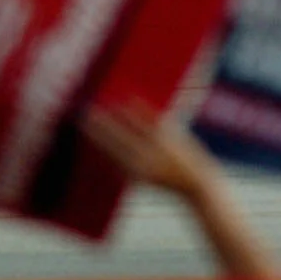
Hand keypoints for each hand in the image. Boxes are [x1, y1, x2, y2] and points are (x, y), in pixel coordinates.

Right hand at [81, 101, 213, 200]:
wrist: (197, 181)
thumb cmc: (164, 180)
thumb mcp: (141, 177)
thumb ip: (123, 166)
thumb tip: (102, 149)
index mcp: (138, 171)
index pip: (111, 149)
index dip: (96, 135)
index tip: (84, 122)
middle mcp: (149, 158)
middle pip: (119, 136)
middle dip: (103, 122)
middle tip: (88, 109)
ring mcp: (162, 145)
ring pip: (136, 124)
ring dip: (119, 111)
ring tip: (106, 100)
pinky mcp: (174, 134)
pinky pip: (154, 118)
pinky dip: (141, 107)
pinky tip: (129, 97)